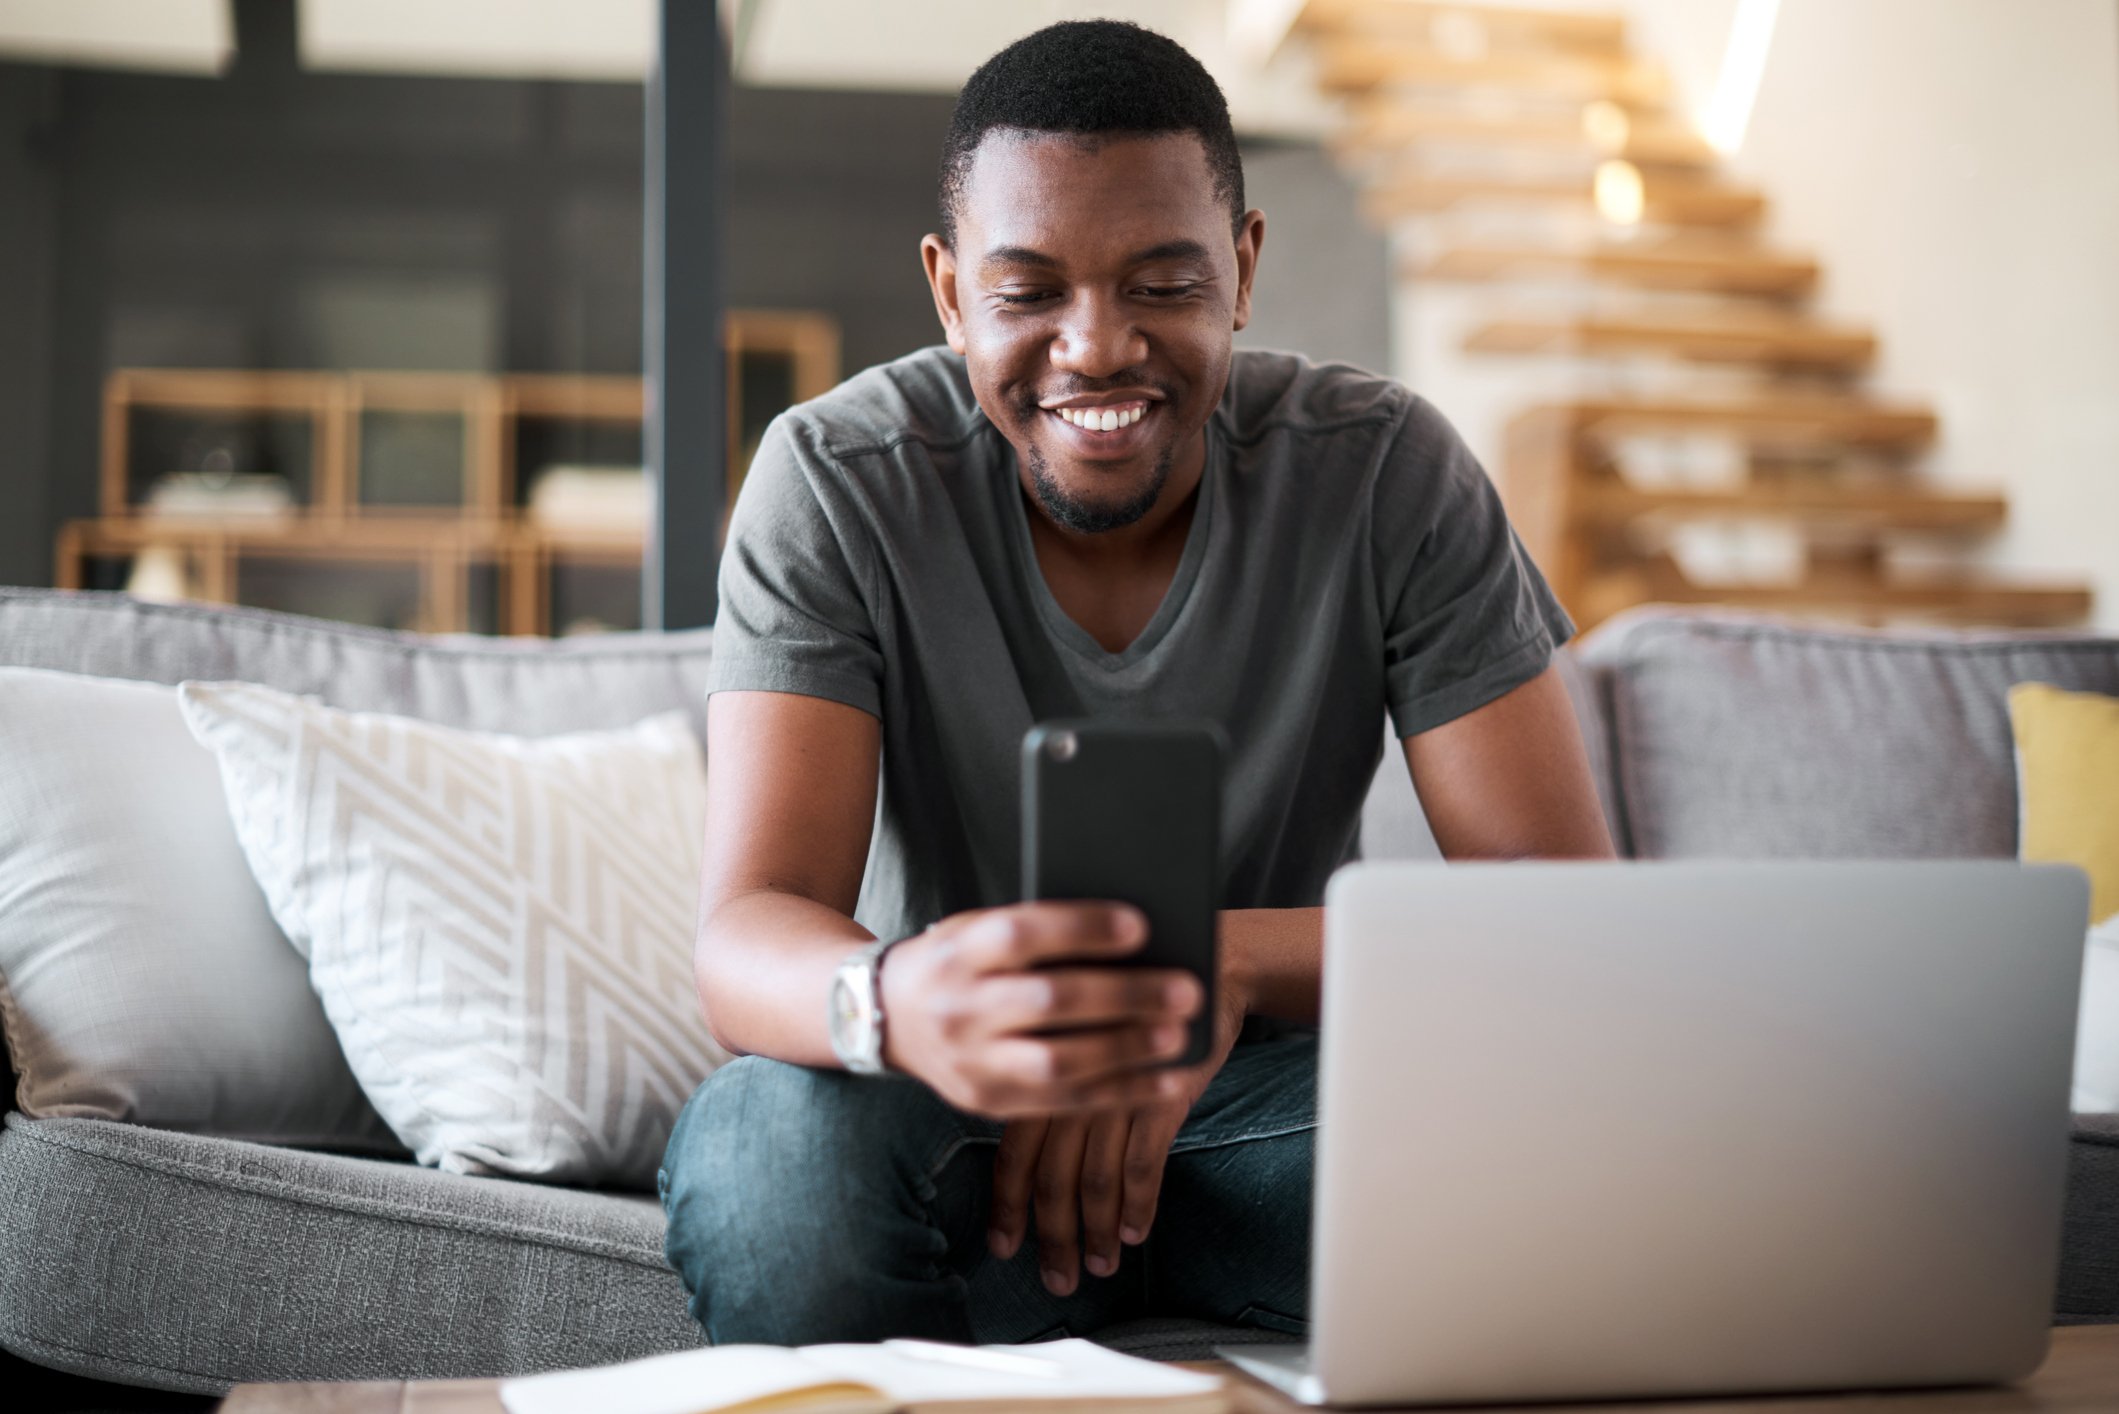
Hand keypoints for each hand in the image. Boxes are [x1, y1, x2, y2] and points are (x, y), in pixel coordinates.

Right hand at [877, 902, 1203, 1118]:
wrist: (887, 1018)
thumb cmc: (957, 960)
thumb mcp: (976, 929)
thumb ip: (1037, 930)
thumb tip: (1131, 930)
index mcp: (957, 952)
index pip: (1020, 935)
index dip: (1080, 929)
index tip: (1139, 925)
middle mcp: (959, 1008)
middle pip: (1047, 1001)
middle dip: (1122, 996)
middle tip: (1184, 989)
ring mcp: (971, 1062)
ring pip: (1056, 1062)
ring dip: (1126, 1051)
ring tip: (1177, 1035)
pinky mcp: (987, 1103)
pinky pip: (1062, 1104)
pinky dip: (1120, 1093)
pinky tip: (1164, 1082)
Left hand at [987, 964, 1249, 1294]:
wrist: (1199, 969)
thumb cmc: (1133, 1004)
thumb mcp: (1079, 1038)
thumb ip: (1054, 1085)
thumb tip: (1034, 1157)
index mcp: (1044, 1074)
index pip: (1013, 1153)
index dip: (1008, 1205)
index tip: (1003, 1246)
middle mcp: (1072, 1087)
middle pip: (1052, 1178)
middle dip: (1053, 1236)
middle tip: (1057, 1279)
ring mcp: (1115, 1093)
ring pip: (1096, 1180)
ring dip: (1099, 1231)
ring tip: (1100, 1266)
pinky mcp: (1160, 1096)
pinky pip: (1143, 1164)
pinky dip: (1139, 1204)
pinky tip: (1137, 1232)